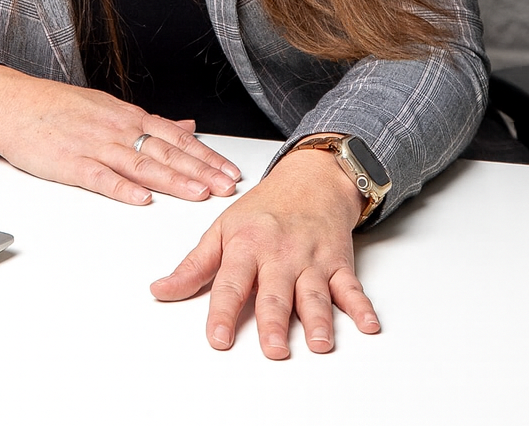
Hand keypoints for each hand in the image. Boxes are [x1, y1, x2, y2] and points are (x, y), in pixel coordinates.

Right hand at [0, 65, 241, 205]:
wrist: (14, 105)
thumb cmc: (60, 108)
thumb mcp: (110, 107)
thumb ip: (151, 121)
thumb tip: (188, 126)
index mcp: (128, 116)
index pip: (176, 137)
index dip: (206, 155)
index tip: (231, 171)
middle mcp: (117, 128)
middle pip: (165, 151)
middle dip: (200, 170)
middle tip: (227, 186)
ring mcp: (94, 145)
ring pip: (140, 164)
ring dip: (172, 180)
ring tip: (199, 194)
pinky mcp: (70, 163)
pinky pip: (100, 177)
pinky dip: (122, 188)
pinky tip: (141, 199)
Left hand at [150, 146, 380, 358]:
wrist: (310, 178)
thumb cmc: (263, 210)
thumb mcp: (222, 229)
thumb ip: (194, 265)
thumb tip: (159, 291)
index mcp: (247, 245)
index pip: (231, 283)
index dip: (223, 312)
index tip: (218, 340)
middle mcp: (279, 254)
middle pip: (276, 293)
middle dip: (275, 322)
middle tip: (274, 351)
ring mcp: (311, 259)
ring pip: (314, 293)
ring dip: (319, 320)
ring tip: (319, 344)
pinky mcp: (338, 263)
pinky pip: (351, 287)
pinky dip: (362, 306)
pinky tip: (368, 324)